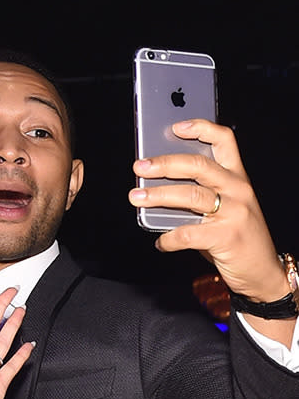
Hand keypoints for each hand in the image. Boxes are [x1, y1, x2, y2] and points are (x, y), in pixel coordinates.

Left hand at [128, 119, 287, 302]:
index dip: (200, 128)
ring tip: (136, 196)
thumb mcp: (225, 209)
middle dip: (165, 163)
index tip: (175, 127)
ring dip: (158, 195)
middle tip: (140, 166)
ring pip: (190, 195)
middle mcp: (238, 189)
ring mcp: (234, 212)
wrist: (262, 271)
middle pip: (198, 165)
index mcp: (238, 177)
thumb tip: (159, 189)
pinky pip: (188, 233)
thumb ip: (200, 196)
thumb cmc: (236, 238)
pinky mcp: (226, 237)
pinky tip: (160, 242)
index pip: (224, 141)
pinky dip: (169, 238)